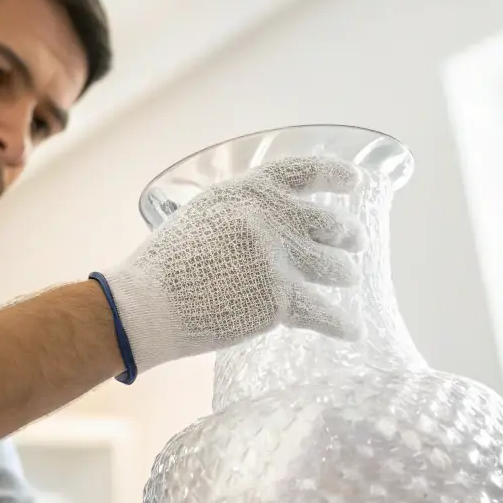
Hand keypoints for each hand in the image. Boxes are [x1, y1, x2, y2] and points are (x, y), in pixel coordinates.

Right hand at [99, 156, 367, 375]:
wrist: (147, 304)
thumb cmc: (163, 267)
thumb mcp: (200, 216)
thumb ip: (240, 214)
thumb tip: (270, 223)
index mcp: (247, 192)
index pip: (303, 172)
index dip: (334, 175)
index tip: (354, 182)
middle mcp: (269, 218)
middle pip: (327, 224)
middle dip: (346, 234)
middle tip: (355, 242)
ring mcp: (278, 258)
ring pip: (332, 267)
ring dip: (344, 274)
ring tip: (349, 279)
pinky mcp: (279, 298)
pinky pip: (325, 313)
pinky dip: (342, 324)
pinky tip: (353, 330)